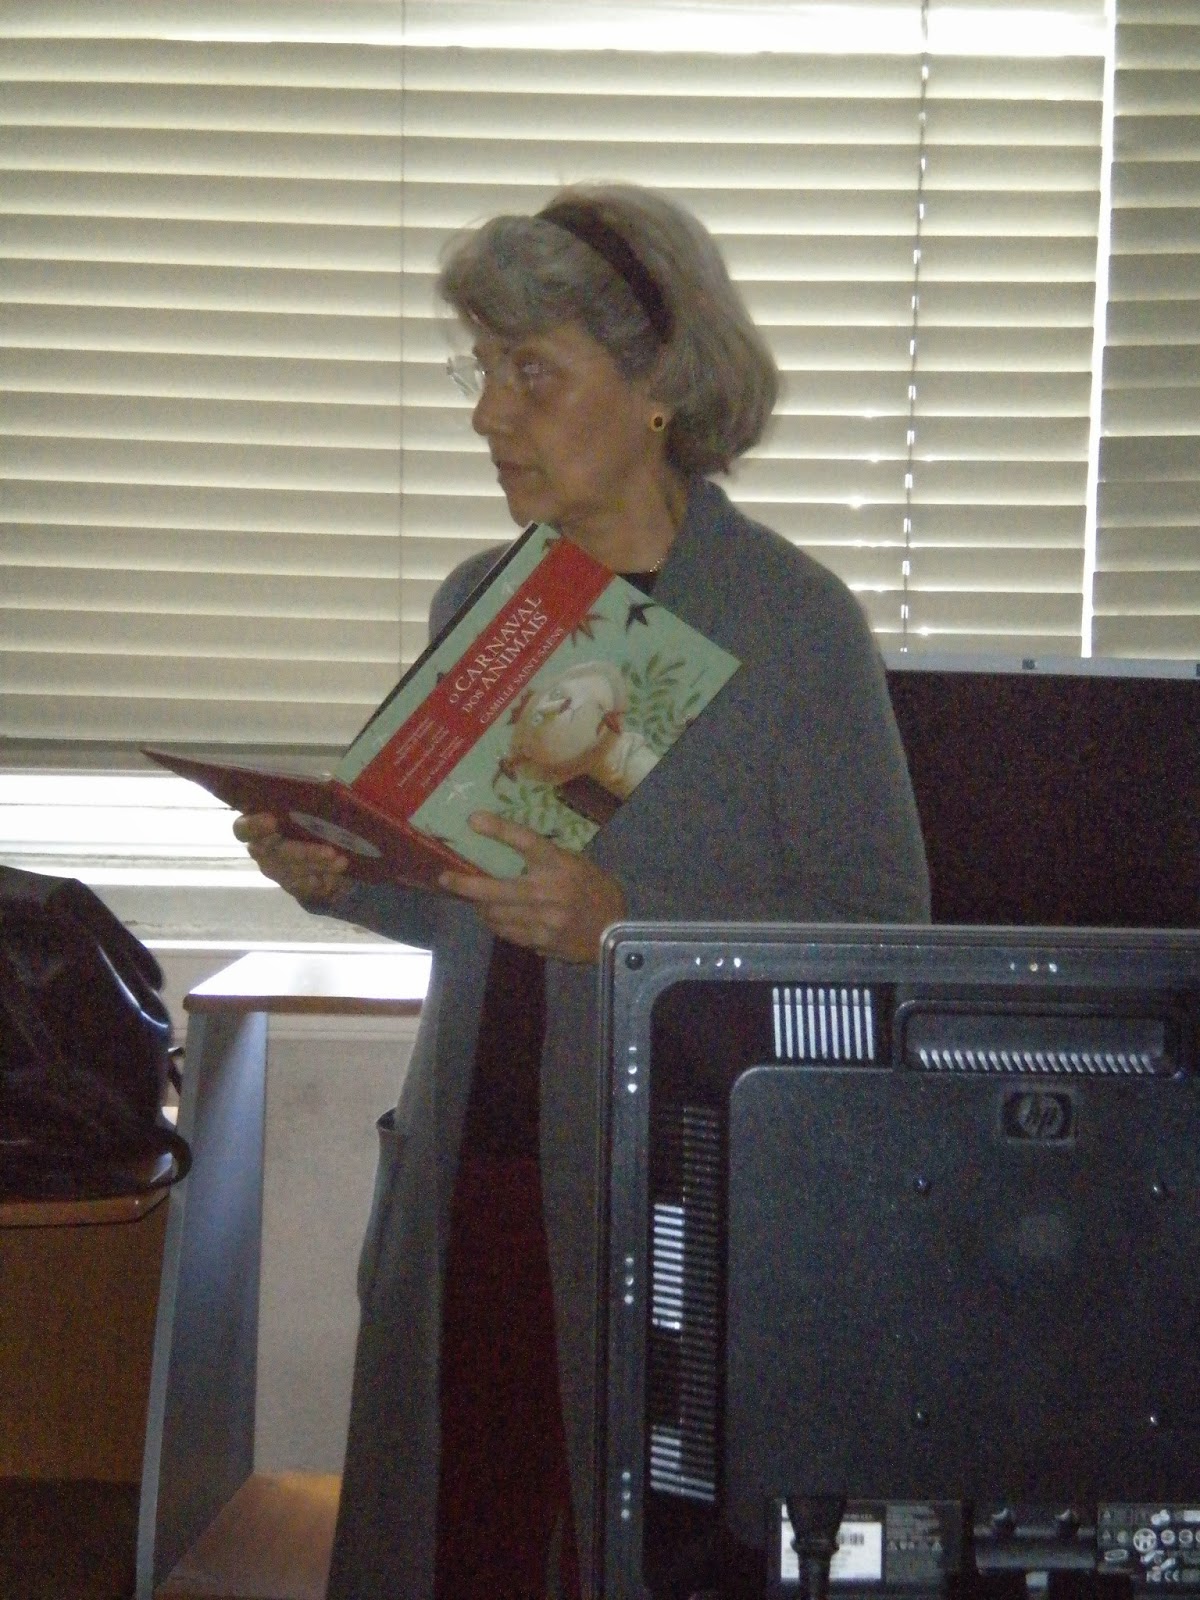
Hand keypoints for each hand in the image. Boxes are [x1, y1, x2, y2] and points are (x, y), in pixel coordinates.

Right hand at [232, 812, 350, 905]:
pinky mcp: (290, 884)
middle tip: (329, 851)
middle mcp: (260, 849)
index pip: (243, 829)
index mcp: (256, 825)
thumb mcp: (305, 809)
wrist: (314, 852)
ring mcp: (274, 869)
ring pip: (292, 871)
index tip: (272, 821)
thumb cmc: (306, 820)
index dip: (255, 826)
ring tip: (341, 861)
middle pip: (274, 853)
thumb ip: (305, 803)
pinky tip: (336, 872)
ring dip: (318, 866)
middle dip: (303, 853)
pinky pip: (303, 885)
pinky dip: (322, 878)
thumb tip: (327, 786)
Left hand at [439, 812, 626, 964]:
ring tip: (473, 900)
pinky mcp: (540, 940)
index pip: (524, 840)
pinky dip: (496, 924)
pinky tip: (493, 917)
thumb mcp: (576, 864)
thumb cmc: (595, 890)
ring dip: (480, 907)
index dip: (498, 829)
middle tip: (446, 879)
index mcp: (559, 864)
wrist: (614, 930)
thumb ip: (546, 858)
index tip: (472, 820)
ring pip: (495, 914)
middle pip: (494, 887)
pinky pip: (507, 932)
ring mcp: (542, 919)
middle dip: (464, 884)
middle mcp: (548, 890)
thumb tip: (509, 849)